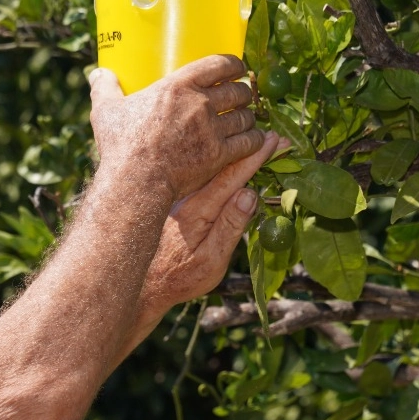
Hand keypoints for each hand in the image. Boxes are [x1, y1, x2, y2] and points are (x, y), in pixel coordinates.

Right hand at [88, 57, 265, 200]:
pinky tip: (255, 140)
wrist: (136, 180)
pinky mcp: (219, 154)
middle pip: (237, 91)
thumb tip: (98, 73)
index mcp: (178, 85)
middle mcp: (200, 103)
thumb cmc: (121, 145)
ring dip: (249, 117)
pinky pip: (248, 142)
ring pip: (245, 116)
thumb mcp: (107, 110)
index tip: (238, 68)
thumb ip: (105, 88)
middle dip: (243, 93)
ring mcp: (212, 129)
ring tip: (247, 119)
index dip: (234, 64)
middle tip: (242, 97)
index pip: (219, 64)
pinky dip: (255, 140)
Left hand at [139, 131, 279, 315]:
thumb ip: (229, 227)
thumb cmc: (180, 278)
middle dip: (250, 148)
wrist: (143, 285)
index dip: (256, 157)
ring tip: (255, 137)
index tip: (275, 141)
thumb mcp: (210, 261)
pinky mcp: (175, 201)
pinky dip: (218, 163)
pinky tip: (228, 155)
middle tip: (275, 134)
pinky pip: (201, 175)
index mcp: (199, 210)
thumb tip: (250, 194)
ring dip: (233, 151)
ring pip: (210, 167)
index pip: (233, 176)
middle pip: (223, 164)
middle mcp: (187, 197)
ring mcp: (180, 197)